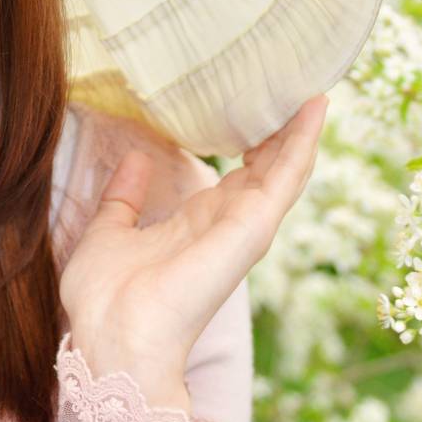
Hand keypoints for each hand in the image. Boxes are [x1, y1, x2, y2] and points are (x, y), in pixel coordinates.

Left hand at [58, 96, 327, 396]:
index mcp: (196, 225)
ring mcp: (245, 226)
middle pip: (267, 169)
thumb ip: (124, 197)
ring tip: (314, 90)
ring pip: (285, 169)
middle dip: (281, 131)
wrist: (115, 334)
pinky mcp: (254, 226)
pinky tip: (314, 108)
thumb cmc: (106, 298)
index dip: (248, 143)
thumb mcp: (108, 231)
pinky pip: (287, 175)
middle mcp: (227, 224)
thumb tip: (137, 158)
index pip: (234, 178)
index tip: (253, 106)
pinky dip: (304, 140)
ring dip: (301, 130)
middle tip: (292, 87)